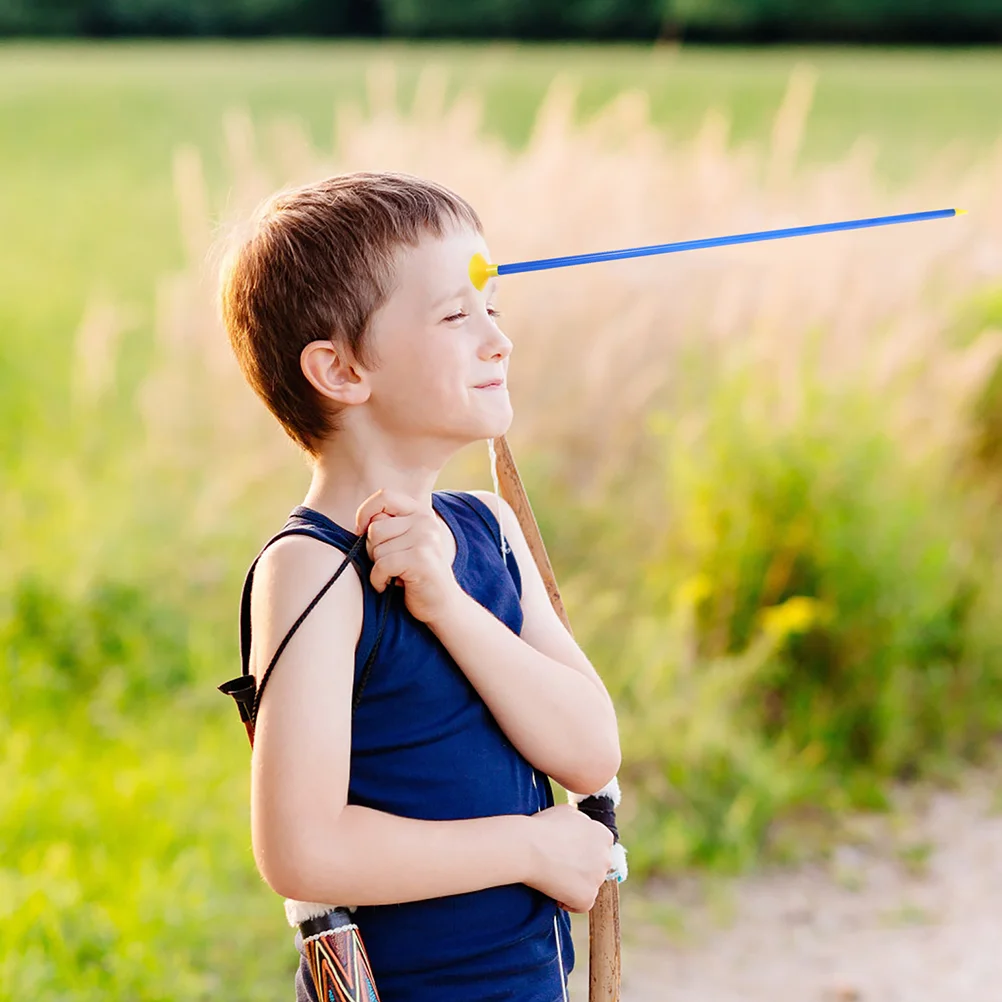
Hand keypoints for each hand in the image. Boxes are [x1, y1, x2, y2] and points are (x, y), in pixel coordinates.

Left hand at [355, 490, 462, 624]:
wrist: (441, 604)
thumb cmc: (414, 574)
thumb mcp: (403, 542)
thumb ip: (387, 525)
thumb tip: (361, 524)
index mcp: (420, 512)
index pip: (385, 496)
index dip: (365, 512)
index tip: (361, 531)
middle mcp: (425, 521)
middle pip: (375, 528)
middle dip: (373, 550)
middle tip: (389, 563)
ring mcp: (425, 538)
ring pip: (376, 549)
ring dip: (378, 568)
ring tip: (395, 574)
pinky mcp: (421, 558)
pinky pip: (382, 565)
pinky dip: (379, 580)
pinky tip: (390, 585)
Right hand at [523, 804, 613, 912]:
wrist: (528, 847)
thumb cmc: (543, 827)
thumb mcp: (568, 812)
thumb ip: (582, 821)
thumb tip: (582, 827)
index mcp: (604, 835)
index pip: (599, 848)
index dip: (582, 851)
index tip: (567, 852)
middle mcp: (606, 858)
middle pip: (596, 868)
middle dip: (581, 868)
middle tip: (559, 865)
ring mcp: (598, 879)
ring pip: (588, 886)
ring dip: (574, 885)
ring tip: (554, 876)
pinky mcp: (587, 898)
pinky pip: (579, 905)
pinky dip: (567, 901)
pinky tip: (554, 890)